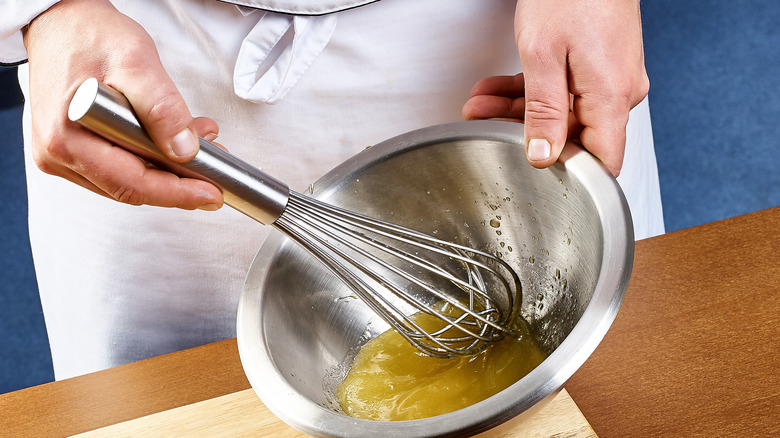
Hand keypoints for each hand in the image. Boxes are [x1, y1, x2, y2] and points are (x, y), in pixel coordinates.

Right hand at [23, 0, 222, 208]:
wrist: (62, 23)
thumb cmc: (92, 36)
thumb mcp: (137, 63)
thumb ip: (162, 108)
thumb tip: (184, 150)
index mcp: (67, 138)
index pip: (132, 184)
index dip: (177, 193)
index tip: (212, 194)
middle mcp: (57, 154)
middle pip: (131, 188)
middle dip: (178, 181)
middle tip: (214, 166)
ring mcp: (60, 155)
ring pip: (126, 182)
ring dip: (167, 169)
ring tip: (200, 144)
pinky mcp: (69, 152)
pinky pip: (117, 169)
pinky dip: (148, 159)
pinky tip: (170, 141)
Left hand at [463, 0, 648, 176]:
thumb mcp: (543, 55)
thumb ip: (543, 111)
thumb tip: (543, 155)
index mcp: (612, 97)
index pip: (602, 163)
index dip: (567, 174)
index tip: (530, 172)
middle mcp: (619, 92)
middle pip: (571, 135)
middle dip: (521, 131)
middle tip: (482, 122)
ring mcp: (609, 78)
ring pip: (560, 111)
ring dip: (516, 109)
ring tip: (479, 104)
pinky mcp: (598, 66)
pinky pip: (563, 89)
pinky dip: (530, 90)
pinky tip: (496, 89)